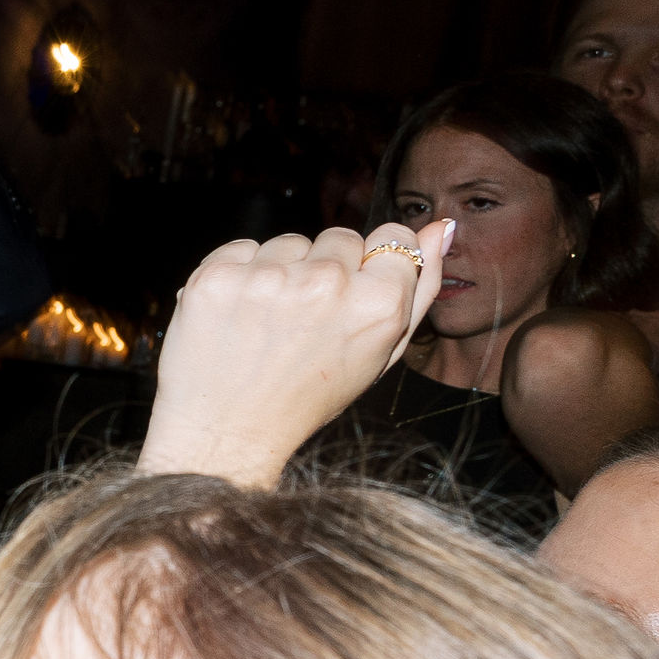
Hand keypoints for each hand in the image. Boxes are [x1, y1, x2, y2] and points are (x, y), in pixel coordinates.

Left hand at [141, 222, 449, 488]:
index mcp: (378, 302)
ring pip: (289, 242)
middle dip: (327, 268)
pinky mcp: (218, 277)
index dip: (373, 262)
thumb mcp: (382, 352)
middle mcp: (326, 282)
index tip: (354, 288)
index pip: (393, 236)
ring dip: (282, 271)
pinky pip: (241, 248)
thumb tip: (440, 228)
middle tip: (308, 318)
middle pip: (339, 237)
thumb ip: (421, 288)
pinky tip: (239, 314)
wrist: (228, 429)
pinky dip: (240, 274)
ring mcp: (267, 277)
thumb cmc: (310, 395)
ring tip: (270, 321)